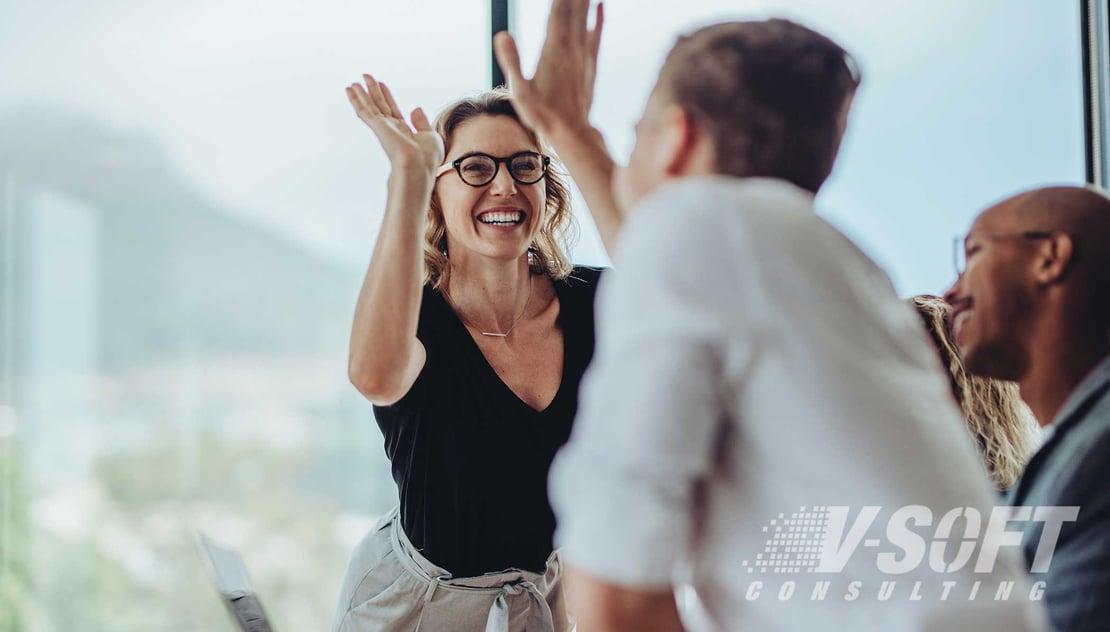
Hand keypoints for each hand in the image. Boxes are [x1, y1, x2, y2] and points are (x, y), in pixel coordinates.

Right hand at [346, 74, 443, 177]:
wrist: (418, 167)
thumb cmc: (427, 158)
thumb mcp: (430, 136)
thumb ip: (422, 122)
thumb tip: (415, 109)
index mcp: (404, 132)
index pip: (393, 110)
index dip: (387, 97)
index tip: (382, 85)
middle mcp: (391, 129)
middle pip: (379, 105)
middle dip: (373, 91)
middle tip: (366, 77)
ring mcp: (383, 128)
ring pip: (369, 107)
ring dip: (361, 94)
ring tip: (354, 82)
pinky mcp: (377, 127)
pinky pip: (364, 110)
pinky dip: (356, 99)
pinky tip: (350, 90)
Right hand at [494, 0, 602, 138]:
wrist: (571, 133)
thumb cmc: (542, 115)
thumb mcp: (519, 91)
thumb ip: (511, 62)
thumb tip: (502, 34)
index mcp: (552, 50)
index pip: (557, 9)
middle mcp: (571, 47)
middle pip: (573, 7)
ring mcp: (583, 55)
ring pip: (586, 16)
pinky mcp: (590, 64)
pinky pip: (596, 34)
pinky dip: (599, 17)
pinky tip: (601, 5)